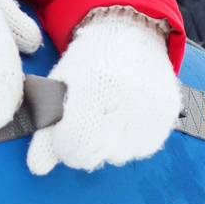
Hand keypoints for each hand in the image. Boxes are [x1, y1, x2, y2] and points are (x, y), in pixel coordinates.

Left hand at [27, 7, 179, 175]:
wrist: (132, 35)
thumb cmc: (87, 62)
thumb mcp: (59, 87)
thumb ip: (46, 129)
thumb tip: (37, 168)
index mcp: (94, 89)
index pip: (73, 148)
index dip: (62, 142)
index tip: (63, 126)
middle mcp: (127, 103)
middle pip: (93, 158)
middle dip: (81, 145)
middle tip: (83, 119)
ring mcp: (152, 112)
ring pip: (117, 157)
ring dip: (107, 144)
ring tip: (106, 111)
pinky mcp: (167, 117)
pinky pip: (141, 149)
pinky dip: (129, 140)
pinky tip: (124, 115)